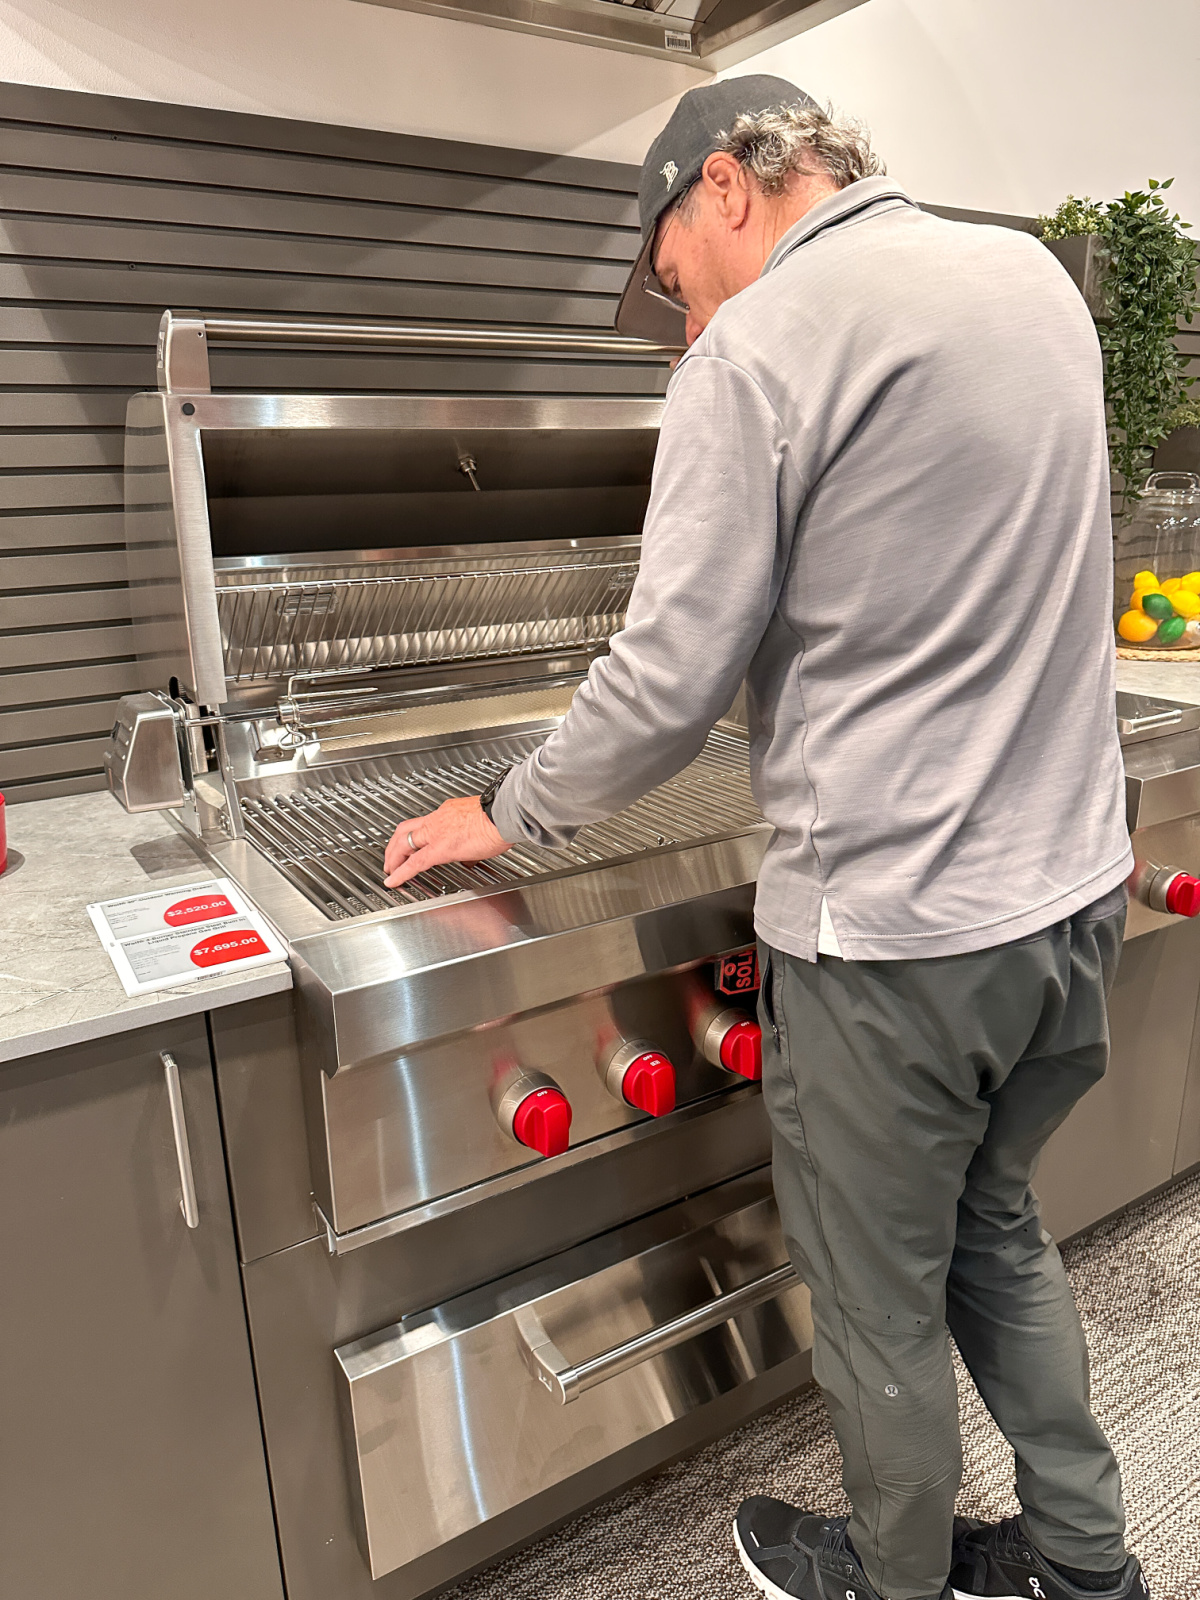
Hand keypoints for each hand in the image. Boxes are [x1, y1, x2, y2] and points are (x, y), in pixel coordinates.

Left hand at [383, 796, 510, 888]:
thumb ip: (470, 835)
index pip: (423, 823)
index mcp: (448, 812)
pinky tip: (394, 881)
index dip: (412, 835)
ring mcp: (436, 832)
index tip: (408, 844)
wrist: (505, 813)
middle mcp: (438, 819)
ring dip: (393, 857)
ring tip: (389, 870)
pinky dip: (401, 872)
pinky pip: (414, 863)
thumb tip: (472, 851)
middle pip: (404, 830)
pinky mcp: (440, 849)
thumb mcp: (480, 821)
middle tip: (390, 858)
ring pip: (403, 842)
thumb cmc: (501, 816)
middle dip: (393, 845)